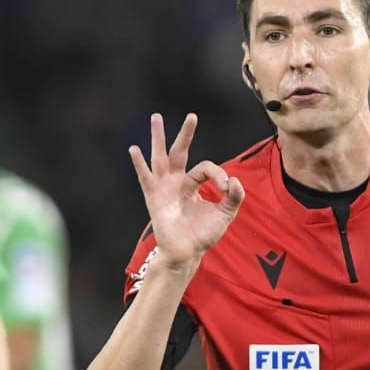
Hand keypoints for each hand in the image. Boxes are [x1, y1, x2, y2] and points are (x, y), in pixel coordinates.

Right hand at [128, 113, 245, 268]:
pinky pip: (145, 177)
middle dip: (185, 134)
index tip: (226, 186)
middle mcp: (176, 182)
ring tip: (156, 117)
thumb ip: (233, 197)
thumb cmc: (202, 235)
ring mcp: (164, 188)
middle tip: (192, 116)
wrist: (187, 253)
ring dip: (158, 137)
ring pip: (160, 157)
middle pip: (180, 152)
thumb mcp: (225, 214)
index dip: (218, 173)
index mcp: (192, 184)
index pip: (205, 168)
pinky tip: (134, 149)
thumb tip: (234, 180)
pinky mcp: (154, 197)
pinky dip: (139, 164)